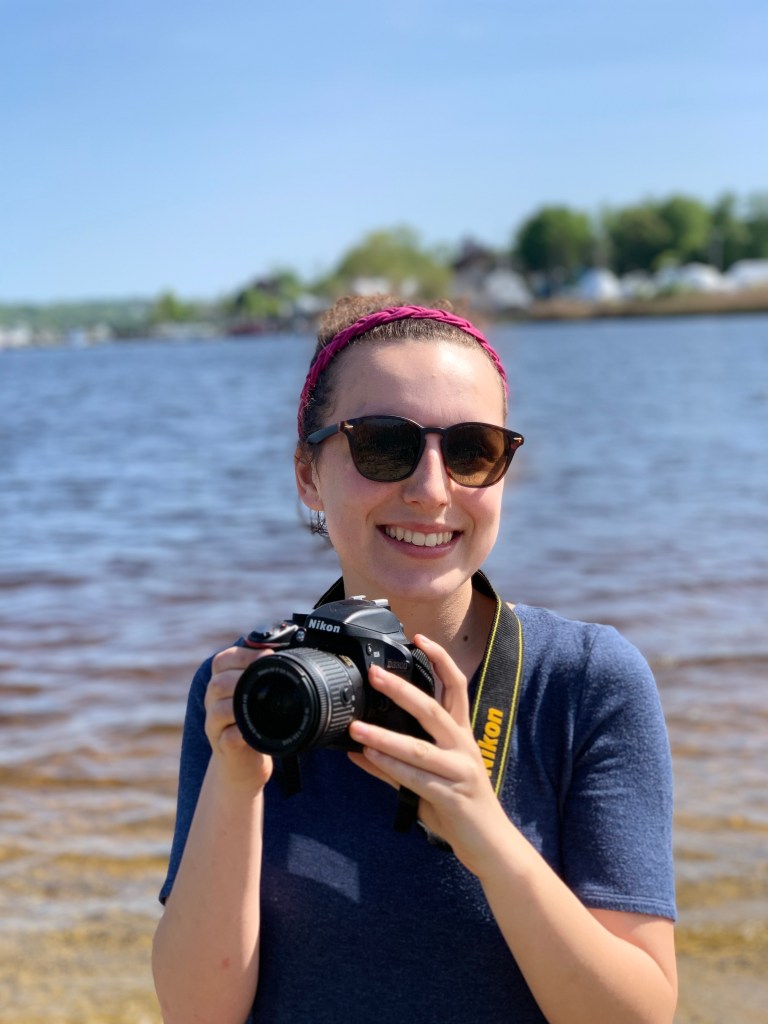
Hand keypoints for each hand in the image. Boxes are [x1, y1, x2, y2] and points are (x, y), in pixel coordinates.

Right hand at [205, 646, 273, 790]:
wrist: (243, 761)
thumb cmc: (253, 721)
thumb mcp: (255, 694)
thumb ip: (260, 673)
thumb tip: (281, 649)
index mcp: (220, 682)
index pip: (222, 660)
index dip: (243, 655)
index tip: (267, 655)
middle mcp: (212, 701)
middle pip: (217, 683)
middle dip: (241, 678)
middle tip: (265, 678)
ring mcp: (214, 724)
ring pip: (219, 709)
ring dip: (239, 705)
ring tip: (258, 704)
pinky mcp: (221, 746)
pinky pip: (226, 737)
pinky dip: (239, 734)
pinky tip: (250, 732)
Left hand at [347, 635, 509, 873]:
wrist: (492, 847)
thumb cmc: (460, 809)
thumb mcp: (429, 780)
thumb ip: (395, 765)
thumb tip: (357, 752)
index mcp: (461, 736)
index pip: (456, 687)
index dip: (440, 660)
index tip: (420, 638)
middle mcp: (463, 748)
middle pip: (433, 709)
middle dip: (402, 690)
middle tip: (375, 674)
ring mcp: (460, 771)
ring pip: (419, 747)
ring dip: (384, 735)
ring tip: (357, 726)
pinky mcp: (453, 797)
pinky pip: (417, 779)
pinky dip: (390, 766)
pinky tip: (369, 757)